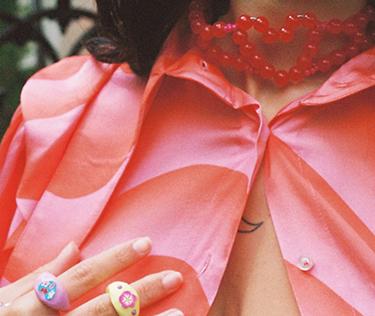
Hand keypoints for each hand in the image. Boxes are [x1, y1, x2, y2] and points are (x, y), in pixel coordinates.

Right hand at [0, 238, 183, 314]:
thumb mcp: (4, 301)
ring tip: (180, 315)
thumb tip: (75, 247)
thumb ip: (39, 275)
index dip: (114, 259)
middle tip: (174, 276)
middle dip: (140, 293)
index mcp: (31, 307)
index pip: (81, 277)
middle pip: (101, 310)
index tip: (147, 243)